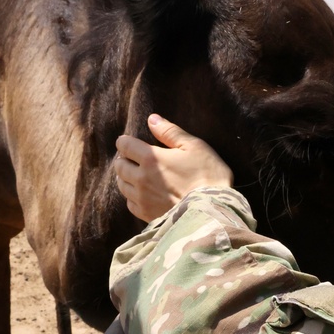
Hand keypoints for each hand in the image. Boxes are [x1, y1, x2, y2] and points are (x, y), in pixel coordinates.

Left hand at [114, 114, 233, 221]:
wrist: (213, 210)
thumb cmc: (208, 175)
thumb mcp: (194, 146)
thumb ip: (170, 132)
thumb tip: (152, 119)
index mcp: (151, 158)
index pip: (124, 145)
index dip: (126, 142)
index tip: (131, 143)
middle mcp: (141, 178)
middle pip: (120, 166)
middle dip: (124, 160)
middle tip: (134, 159)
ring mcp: (143, 198)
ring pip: (122, 185)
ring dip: (126, 178)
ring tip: (137, 176)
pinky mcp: (147, 215)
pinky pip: (130, 204)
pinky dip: (133, 197)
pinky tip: (143, 195)